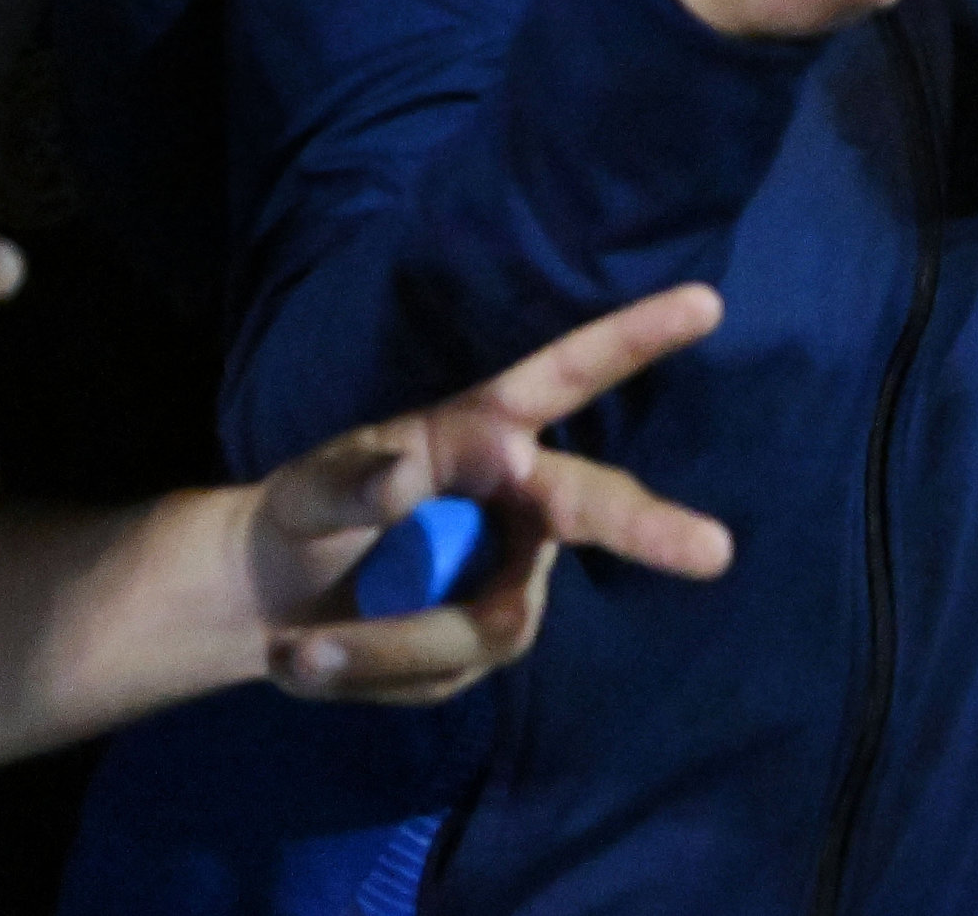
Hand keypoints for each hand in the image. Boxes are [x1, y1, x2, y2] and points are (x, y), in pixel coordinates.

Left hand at [247, 283, 732, 705]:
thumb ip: (352, 481)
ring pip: (484, 625)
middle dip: (652, 530)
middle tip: (713, 552)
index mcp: (484, 437)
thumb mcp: (305, 493)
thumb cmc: (302, 519)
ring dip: (386, 645)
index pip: (567, 378)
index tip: (704, 305)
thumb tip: (405, 474)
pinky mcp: (480, 650)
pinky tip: (314, 659)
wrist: (265, 606)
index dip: (635, 338)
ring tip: (299, 648)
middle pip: (595, 511)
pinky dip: (364, 672)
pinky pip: (439, 673)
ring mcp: (507, 581)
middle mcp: (518, 505)